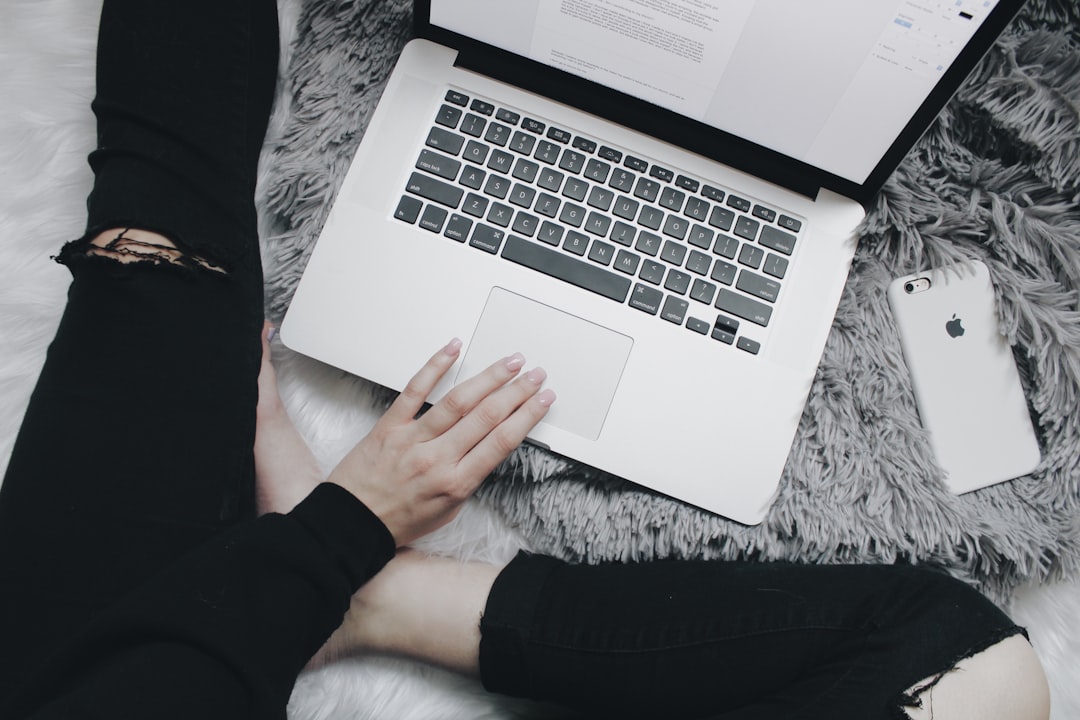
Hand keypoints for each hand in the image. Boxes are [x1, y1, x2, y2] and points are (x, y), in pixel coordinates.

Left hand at [327, 339, 554, 545]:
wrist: (351, 524)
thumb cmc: (399, 520)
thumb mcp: (448, 511)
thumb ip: (470, 478)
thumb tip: (491, 447)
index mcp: (456, 482)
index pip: (501, 441)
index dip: (528, 416)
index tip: (544, 400)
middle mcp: (437, 459)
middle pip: (486, 416)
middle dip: (517, 391)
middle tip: (534, 374)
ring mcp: (412, 439)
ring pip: (458, 400)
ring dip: (489, 377)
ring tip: (509, 362)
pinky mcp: (389, 426)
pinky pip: (414, 390)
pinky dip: (435, 366)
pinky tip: (452, 349)